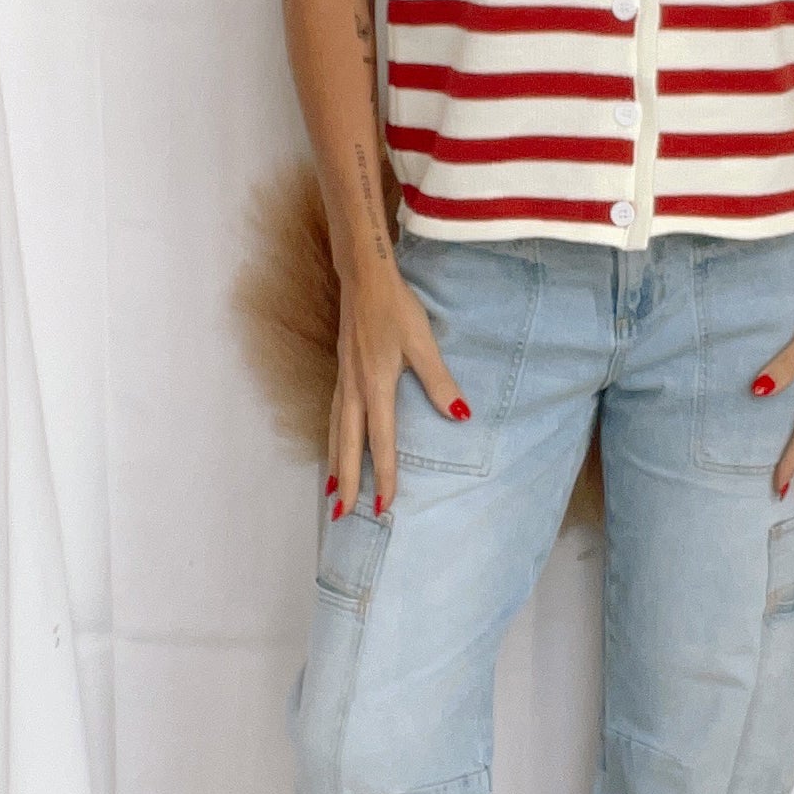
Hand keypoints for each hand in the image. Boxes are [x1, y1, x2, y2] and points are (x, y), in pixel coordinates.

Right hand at [325, 261, 468, 522]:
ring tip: (332, 492)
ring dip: (335, 463)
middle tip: (342, 515)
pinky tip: (336, 442)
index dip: (383, 474)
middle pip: (348, 445)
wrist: (363, 277)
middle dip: (347, 481)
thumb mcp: (423, 342)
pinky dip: (333, 437)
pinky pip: (334, 413)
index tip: (384, 505)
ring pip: (336, 431)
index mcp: (375, 387)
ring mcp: (344, 379)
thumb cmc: (396, 307)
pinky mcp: (342, 369)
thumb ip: (439, 381)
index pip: (381, 441)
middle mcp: (354, 389)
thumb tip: (461, 415)